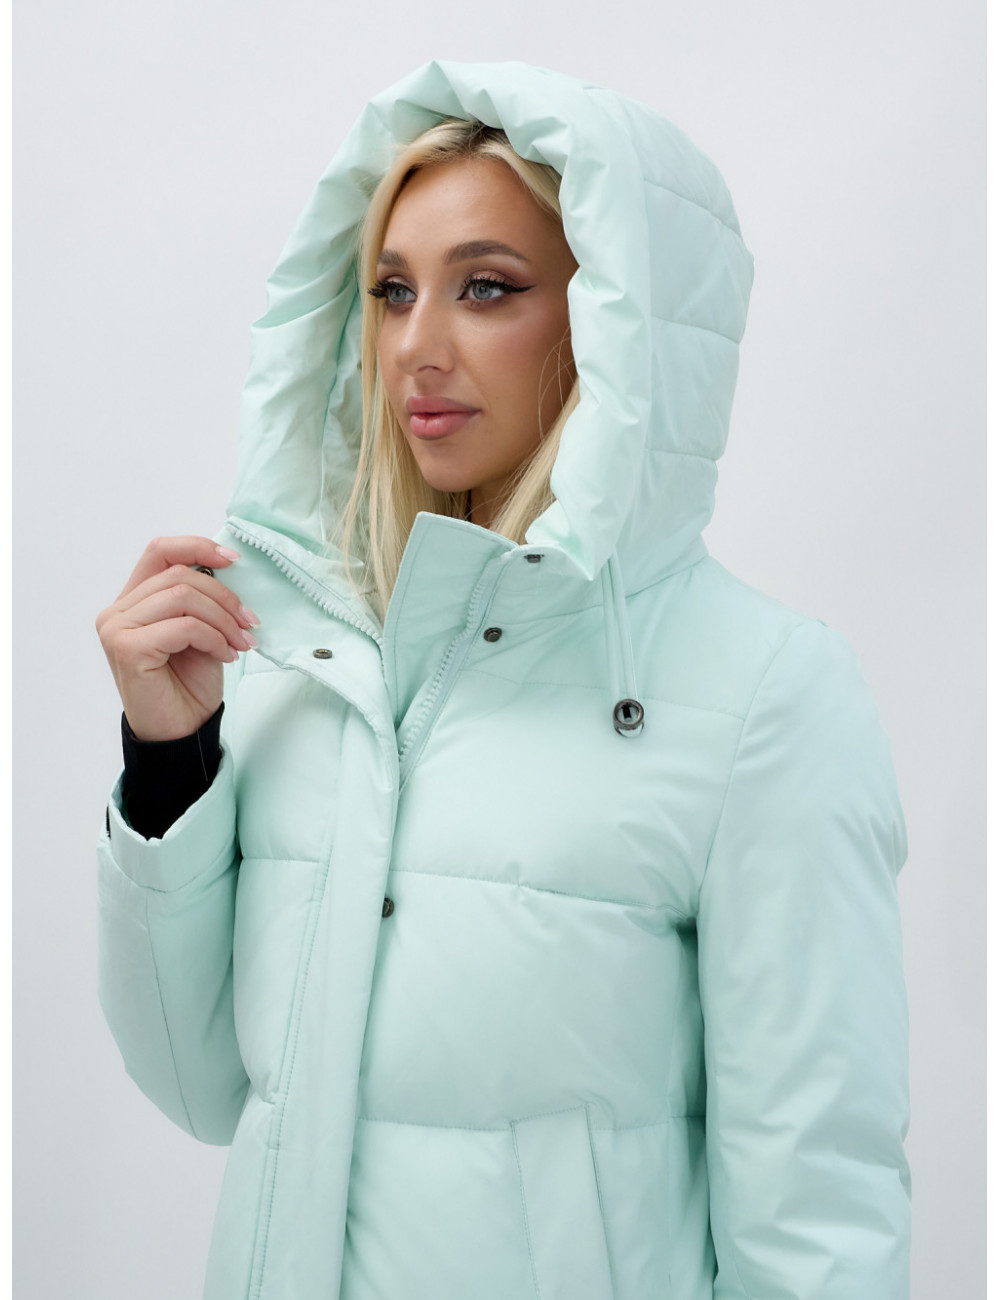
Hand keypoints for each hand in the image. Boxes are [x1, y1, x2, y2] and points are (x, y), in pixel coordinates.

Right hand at [96, 536, 259, 741]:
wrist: (181, 732)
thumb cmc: (188, 684)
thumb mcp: (202, 630)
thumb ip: (201, 599)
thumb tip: (228, 566)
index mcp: (133, 601)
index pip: (159, 551)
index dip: (197, 547)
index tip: (234, 560)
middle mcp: (117, 612)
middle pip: (178, 575)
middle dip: (224, 596)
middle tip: (250, 623)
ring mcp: (117, 629)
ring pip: (182, 597)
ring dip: (223, 619)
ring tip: (241, 642)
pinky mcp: (127, 648)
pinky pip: (184, 626)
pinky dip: (214, 638)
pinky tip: (226, 656)